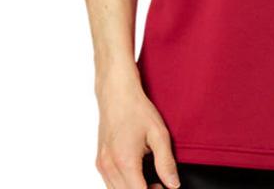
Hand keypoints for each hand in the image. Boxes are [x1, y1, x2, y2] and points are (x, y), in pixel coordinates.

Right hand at [95, 73, 179, 188]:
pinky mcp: (100, 161)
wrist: (117, 93)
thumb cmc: (137, 109)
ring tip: (150, 178)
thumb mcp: (159, 134)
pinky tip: (137, 172)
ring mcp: (102, 165)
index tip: (164, 187)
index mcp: (125, 161)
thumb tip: (173, 184)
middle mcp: (109, 166)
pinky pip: (110, 183)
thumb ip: (166, 162)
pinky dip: (124, 184)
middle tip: (160, 183)